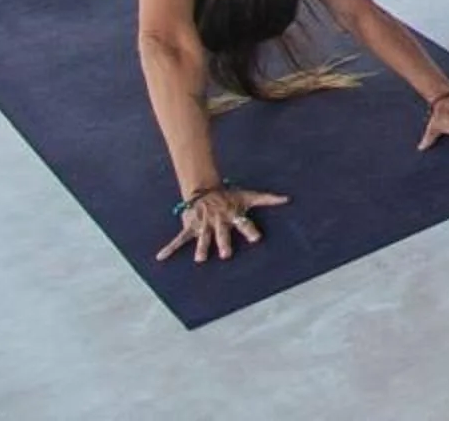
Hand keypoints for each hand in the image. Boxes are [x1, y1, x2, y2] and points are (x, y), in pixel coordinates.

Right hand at [156, 185, 287, 263]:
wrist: (205, 188)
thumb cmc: (229, 195)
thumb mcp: (248, 195)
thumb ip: (268, 199)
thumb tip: (288, 199)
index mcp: (233, 215)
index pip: (244, 223)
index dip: (250, 230)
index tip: (257, 239)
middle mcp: (218, 222)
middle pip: (222, 234)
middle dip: (223, 243)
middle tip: (226, 254)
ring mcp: (203, 225)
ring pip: (202, 238)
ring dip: (201, 248)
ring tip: (200, 260)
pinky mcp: (190, 227)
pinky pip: (179, 239)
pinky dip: (169, 248)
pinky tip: (161, 257)